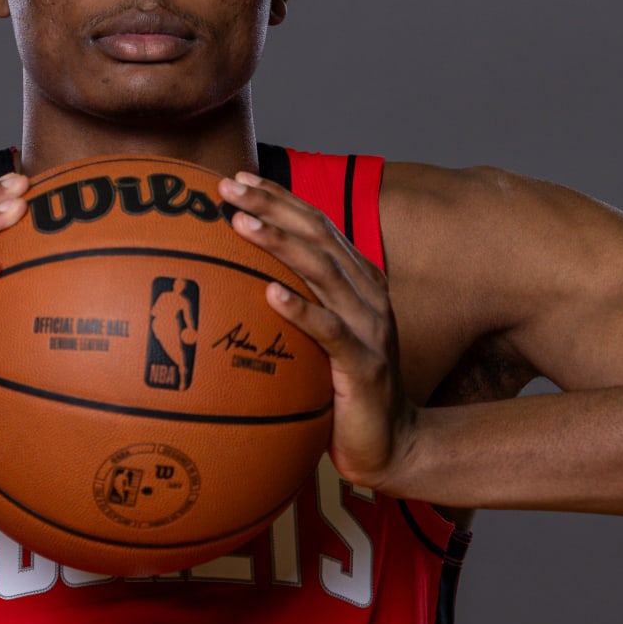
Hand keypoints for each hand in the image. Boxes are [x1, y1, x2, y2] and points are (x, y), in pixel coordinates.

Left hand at [219, 172, 420, 493]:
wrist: (393, 445)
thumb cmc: (344, 390)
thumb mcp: (320, 339)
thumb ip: (296, 305)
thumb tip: (234, 284)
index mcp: (357, 280)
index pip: (316, 225)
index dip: (280, 198)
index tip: (239, 178)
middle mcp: (367, 294)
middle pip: (317, 235)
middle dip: (272, 206)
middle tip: (228, 188)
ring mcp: (369, 327)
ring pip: (323, 272)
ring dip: (280, 244)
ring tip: (243, 224)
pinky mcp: (365, 365)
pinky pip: (330, 331)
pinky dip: (301, 309)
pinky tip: (271, 294)